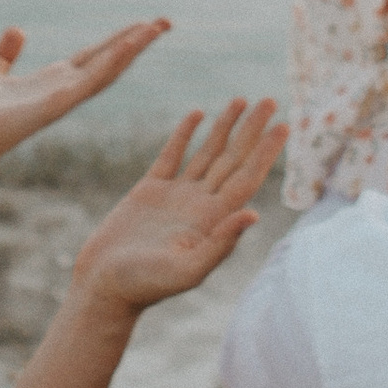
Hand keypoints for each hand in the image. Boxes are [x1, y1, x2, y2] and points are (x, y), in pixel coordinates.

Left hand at [0, 20, 170, 167]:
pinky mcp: (58, 103)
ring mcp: (64, 97)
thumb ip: (5, 53)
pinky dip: (112, 61)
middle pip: (109, 60)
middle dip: (137, 42)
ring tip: (157, 27)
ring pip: (108, 69)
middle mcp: (64, 89)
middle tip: (166, 22)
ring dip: (133, 48)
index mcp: (52, 81)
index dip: (117, 40)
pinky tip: (129, 45)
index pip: (93, 56)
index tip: (142, 24)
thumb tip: (17, 29)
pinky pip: (91, 80)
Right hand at [69, 101, 286, 313]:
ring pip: (208, 153)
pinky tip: (197, 114)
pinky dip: (185, 134)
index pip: (247, 179)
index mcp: (213, 221)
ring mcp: (177, 196)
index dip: (266, 153)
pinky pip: (172, 155)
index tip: (284, 126)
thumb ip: (220, 244)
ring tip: (241, 100)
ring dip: (224, 127)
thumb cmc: (145, 286)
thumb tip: (254, 214)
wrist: (104, 287)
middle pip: (233, 159)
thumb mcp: (187, 271)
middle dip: (252, 130)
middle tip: (270, 100)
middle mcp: (200, 205)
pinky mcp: (150, 191)